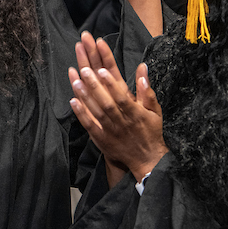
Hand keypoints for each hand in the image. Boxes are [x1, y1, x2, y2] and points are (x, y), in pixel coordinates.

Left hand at [67, 31, 165, 182]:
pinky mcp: (102, 139)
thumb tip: (143, 69)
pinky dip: (81, 114)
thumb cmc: (150, 132)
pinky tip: (73, 102)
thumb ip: (147, 91)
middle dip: (95, 86)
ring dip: (86, 97)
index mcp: (136, 114)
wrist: (146, 159)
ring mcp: (111, 132)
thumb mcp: (154, 111)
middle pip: (107, 103)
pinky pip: (90, 126)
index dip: (111, 84)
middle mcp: (122, 123)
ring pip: (96, 113)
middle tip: (84, 71)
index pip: (122, 97)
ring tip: (76, 82)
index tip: (102, 70)